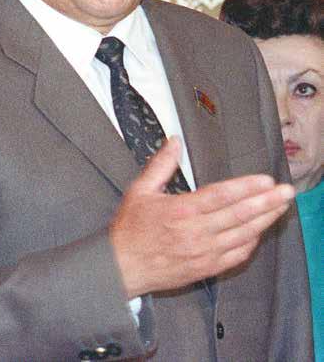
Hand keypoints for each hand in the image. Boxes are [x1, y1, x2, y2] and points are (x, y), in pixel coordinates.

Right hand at [109, 136, 294, 297]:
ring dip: (265, 221)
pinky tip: (260, 231)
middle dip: (267, 202)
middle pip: (239, 215)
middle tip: (287, 192)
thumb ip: (161, 164)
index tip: (266, 180)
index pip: (221, 196)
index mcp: (181, 211)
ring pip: (243, 235)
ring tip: (281, 207)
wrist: (122, 268)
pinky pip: (236, 255)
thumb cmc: (130, 229)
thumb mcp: (140, 190)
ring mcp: (204, 253)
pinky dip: (251, 242)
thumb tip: (174, 141)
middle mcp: (197, 233)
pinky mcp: (206, 269)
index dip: (246, 187)